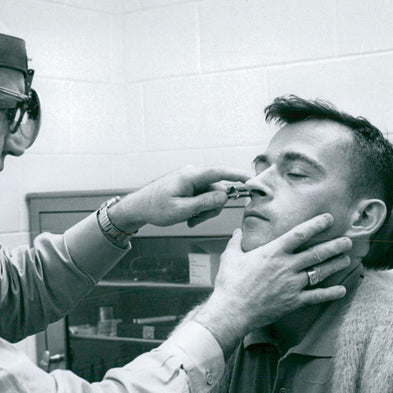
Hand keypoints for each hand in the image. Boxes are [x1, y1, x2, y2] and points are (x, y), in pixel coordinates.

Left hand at [107, 166, 250, 232]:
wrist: (138, 207)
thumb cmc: (155, 208)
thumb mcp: (181, 210)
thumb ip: (205, 203)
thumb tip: (225, 196)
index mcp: (191, 176)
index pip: (220, 173)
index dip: (238, 175)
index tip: (253, 179)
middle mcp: (193, 174)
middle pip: (218, 190)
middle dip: (211, 207)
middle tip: (196, 219)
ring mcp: (191, 180)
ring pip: (211, 196)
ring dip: (204, 211)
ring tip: (189, 219)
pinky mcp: (190, 186)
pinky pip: (203, 197)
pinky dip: (199, 209)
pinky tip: (187, 216)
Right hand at [192, 213, 352, 353]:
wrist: (232, 310)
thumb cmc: (229, 283)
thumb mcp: (230, 257)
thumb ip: (236, 242)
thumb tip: (237, 231)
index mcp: (272, 252)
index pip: (299, 234)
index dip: (316, 224)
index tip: (328, 218)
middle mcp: (286, 266)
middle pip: (316, 253)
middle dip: (334, 245)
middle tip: (347, 241)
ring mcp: (292, 284)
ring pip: (320, 272)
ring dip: (335, 264)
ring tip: (347, 259)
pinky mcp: (293, 301)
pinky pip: (316, 296)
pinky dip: (330, 293)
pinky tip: (342, 290)